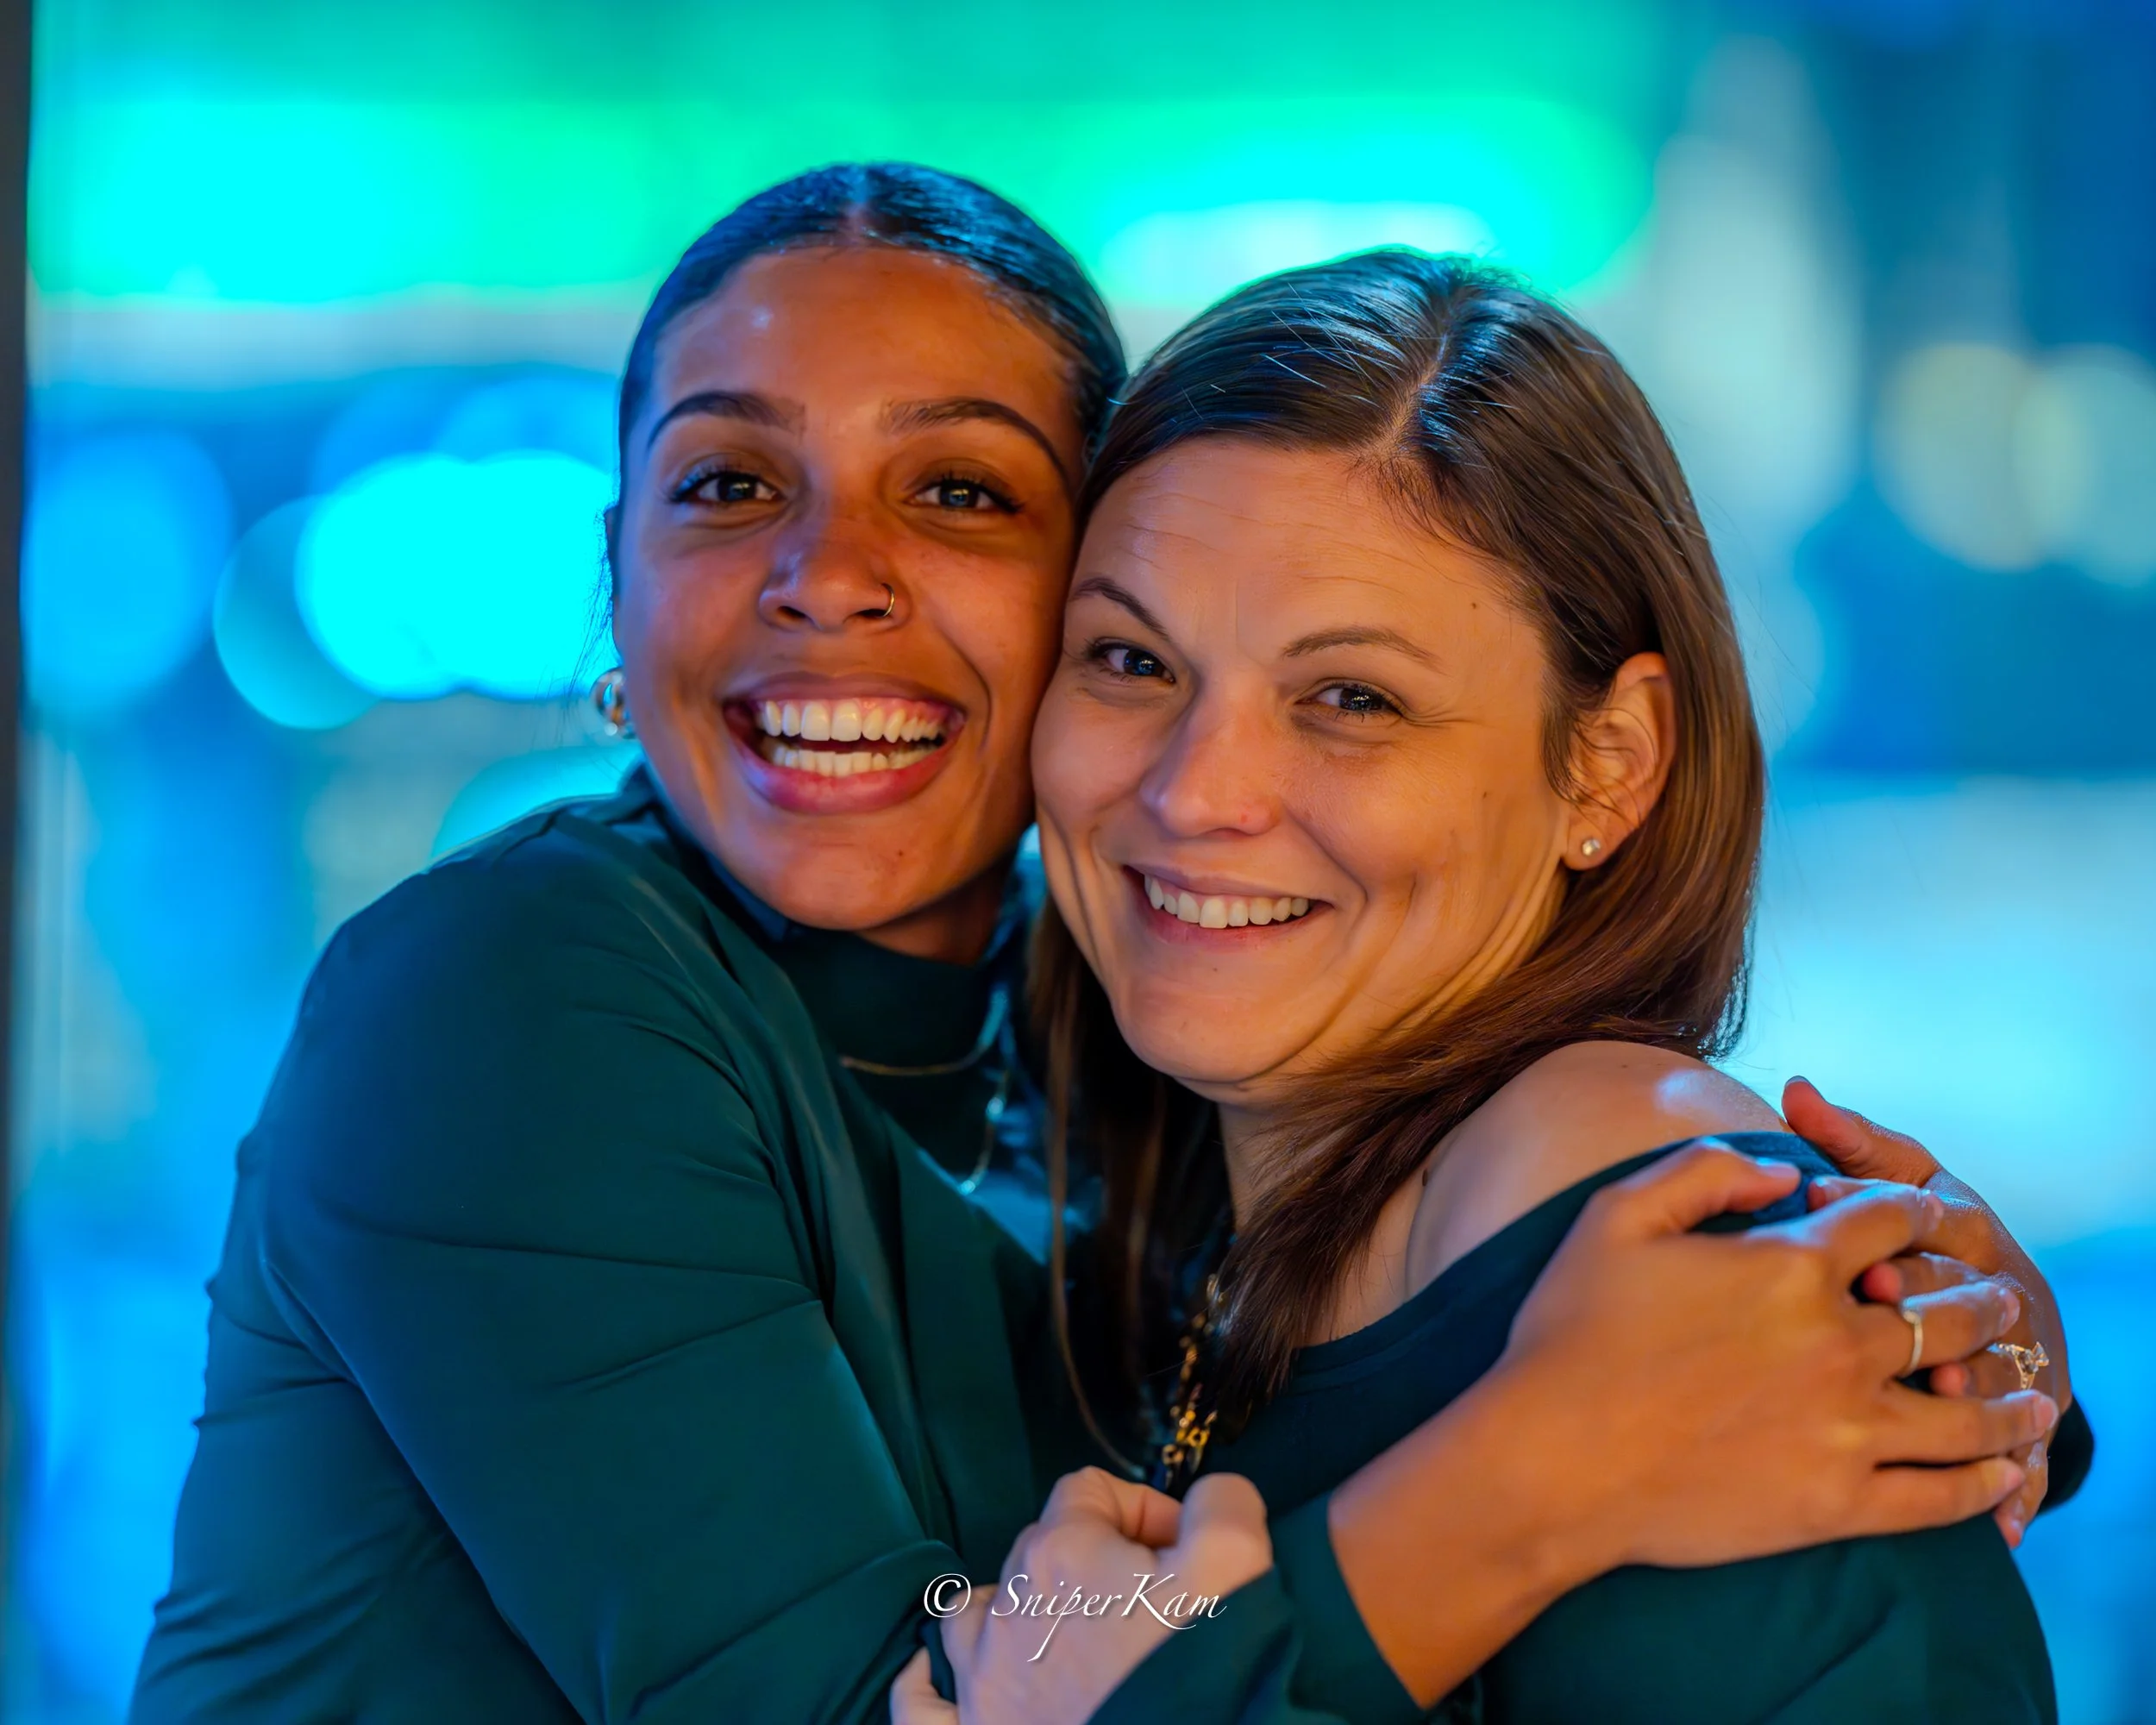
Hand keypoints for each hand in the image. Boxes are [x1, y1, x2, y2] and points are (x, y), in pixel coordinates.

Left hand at [896, 1468, 1271, 1724]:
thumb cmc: (1197, 1678)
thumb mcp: (1235, 1569)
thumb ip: (1222, 1507)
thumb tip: (1212, 1494)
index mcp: (1062, 1555)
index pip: (1090, 1491)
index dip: (1144, 1511)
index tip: (1182, 1551)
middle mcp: (1005, 1609)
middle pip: (1043, 1548)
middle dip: (1098, 1561)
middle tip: (1155, 1605)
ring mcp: (978, 1680)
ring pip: (976, 1614)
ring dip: (1017, 1611)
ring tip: (1068, 1639)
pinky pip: (921, 1699)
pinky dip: (930, 1682)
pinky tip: (946, 1678)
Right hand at [1499, 1140, 2053, 1574]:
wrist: (1553, 1460)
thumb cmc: (1571, 1332)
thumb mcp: (1617, 1213)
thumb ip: (1707, 1170)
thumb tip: (1787, 1172)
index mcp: (1791, 1265)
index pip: (1891, 1219)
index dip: (1912, 1208)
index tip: (1919, 1215)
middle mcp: (1838, 1343)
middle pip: (1946, 1309)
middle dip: (1978, 1296)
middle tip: (1995, 1299)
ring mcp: (1847, 1429)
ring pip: (1965, 1409)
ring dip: (2005, 1394)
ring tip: (2026, 1392)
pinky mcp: (1839, 1504)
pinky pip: (1940, 1495)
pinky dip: (1982, 1481)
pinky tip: (1998, 1470)